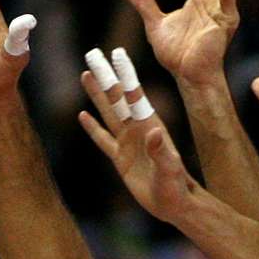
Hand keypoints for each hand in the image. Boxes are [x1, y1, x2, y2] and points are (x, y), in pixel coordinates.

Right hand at [78, 50, 197, 223]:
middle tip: (92, 56)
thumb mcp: (170, 169)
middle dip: (104, 76)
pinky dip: (92, 128)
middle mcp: (136, 128)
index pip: (133, 94)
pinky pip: (103, 139)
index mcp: (149, 125)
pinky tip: (82, 115)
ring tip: (86, 75)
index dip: (124, 74)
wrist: (175, 204)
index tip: (116, 54)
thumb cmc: (177, 187)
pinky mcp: (120, 158)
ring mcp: (127, 142)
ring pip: (107, 112)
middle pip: (115, 98)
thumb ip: (160, 151)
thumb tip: (152, 132)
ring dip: (96, 95)